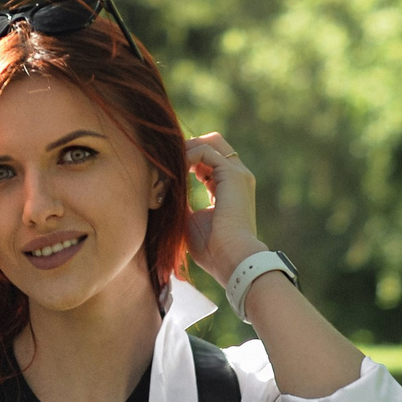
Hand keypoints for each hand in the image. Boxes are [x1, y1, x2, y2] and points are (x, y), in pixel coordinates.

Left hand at [183, 132, 265, 285]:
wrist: (231, 258)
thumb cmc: (211, 249)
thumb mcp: (190, 221)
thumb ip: (182, 203)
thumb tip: (164, 193)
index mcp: (230, 188)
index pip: (210, 161)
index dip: (189, 159)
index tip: (169, 169)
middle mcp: (237, 178)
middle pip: (214, 144)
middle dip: (189, 147)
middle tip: (168, 160)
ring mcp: (238, 174)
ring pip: (211, 142)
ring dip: (186, 149)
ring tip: (169, 164)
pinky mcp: (232, 175)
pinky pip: (206, 151)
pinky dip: (187, 155)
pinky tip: (175, 169)